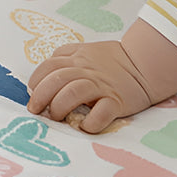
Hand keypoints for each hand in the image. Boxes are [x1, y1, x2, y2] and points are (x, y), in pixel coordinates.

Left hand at [27, 23, 176, 132]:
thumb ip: (65, 56)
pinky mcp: (117, 101)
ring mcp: (101, 85)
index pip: (48, 66)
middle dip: (41, 96)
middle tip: (36, 111)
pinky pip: (101, 113)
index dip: (36, 81)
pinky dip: (90, 122)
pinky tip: (84, 127)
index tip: (32, 94)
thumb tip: (44, 73)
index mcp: (76, 57)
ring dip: (60, 107)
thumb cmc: (111, 60)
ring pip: (73, 93)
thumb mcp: (85, 50)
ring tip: (57, 117)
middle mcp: (86, 70)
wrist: (143, 63)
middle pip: (56, 80)